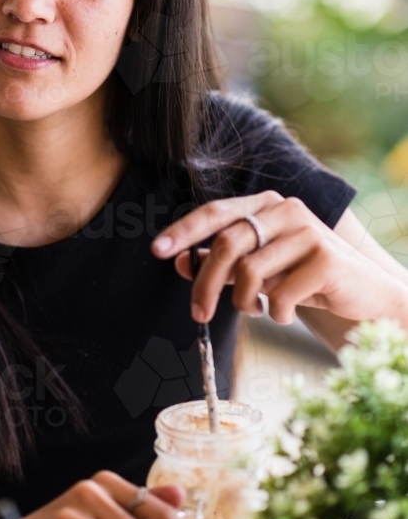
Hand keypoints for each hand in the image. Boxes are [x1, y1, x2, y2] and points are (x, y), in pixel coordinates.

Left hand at [151, 191, 407, 325]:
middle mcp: (286, 209)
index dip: (184, 231)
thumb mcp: (260, 268)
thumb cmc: (303, 277)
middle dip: (205, 283)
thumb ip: (223, 263)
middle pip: (227, 244)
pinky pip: (281, 294)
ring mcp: (308, 231)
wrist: (362, 293)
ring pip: (250, 271)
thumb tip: (181, 262)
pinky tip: (286, 313)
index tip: (157, 250)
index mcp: (266, 204)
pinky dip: (276, 313)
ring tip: (256, 310)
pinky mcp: (326, 258)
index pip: (216, 212)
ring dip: (245, 302)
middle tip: (198, 313)